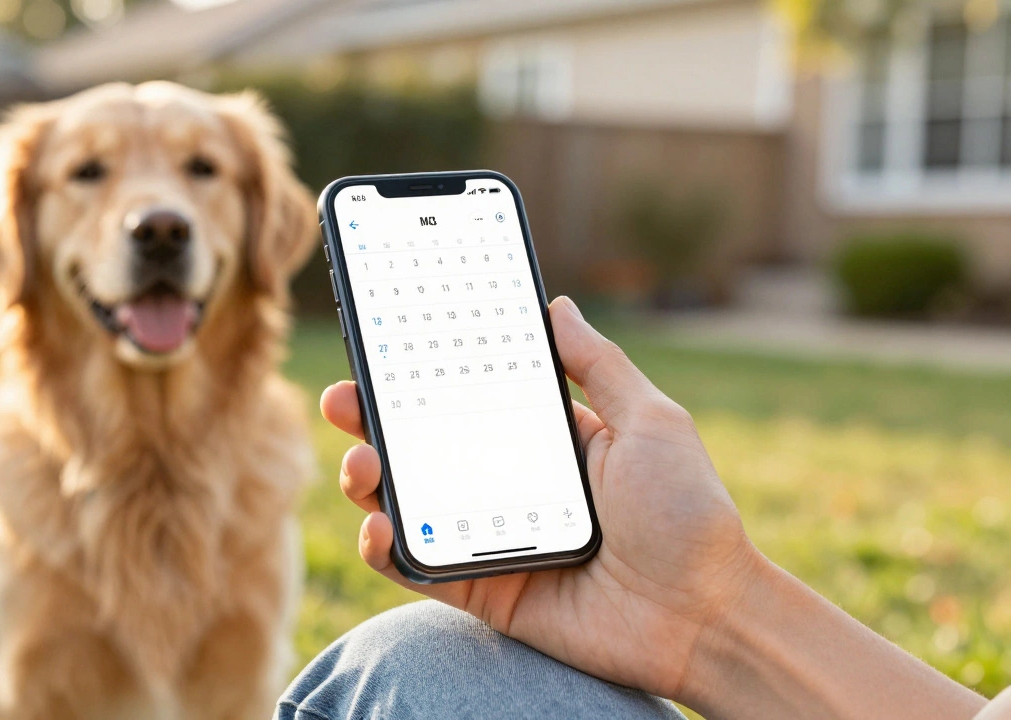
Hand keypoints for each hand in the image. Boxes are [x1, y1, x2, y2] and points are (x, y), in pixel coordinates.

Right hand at [321, 296, 759, 698]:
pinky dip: (386, 549)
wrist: (704, 617)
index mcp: (546, 440)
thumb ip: (599, 365)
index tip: (385, 343)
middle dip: (374, 420)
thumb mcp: (651, 422)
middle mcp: (510, 483)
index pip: (470, 397)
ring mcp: (491, 535)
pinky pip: (419, 567)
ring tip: (361, 464)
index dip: (425, 372)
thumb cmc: (689, 514)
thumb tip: (556, 305)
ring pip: (409, 501)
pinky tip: (377, 527)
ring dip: (369, 479)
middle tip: (342, 400)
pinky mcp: (483, 589)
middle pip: (424, 445)